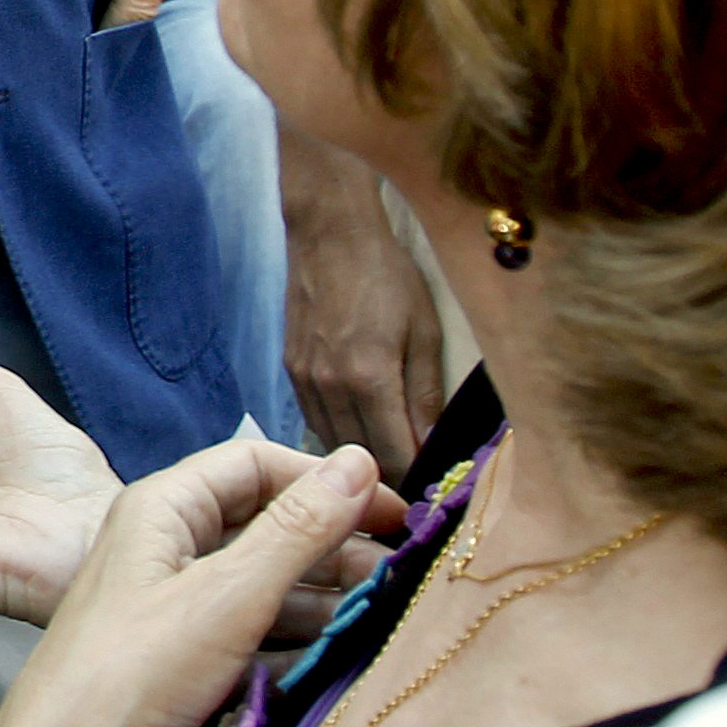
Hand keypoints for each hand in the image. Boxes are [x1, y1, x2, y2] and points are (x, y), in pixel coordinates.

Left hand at [0, 443, 397, 726]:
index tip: (392, 511)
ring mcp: (169, 607)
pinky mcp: (178, 662)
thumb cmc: (134, 674)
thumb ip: (297, 529)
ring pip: (259, 581)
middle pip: (261, 523)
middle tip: (398, 569)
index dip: (326, 480)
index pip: (255, 464)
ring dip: (319, 592)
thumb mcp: (228, 594)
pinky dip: (292, 636)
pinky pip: (247, 632)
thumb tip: (358, 463)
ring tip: (381, 609)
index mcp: (161, 509)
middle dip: (330, 540)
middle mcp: (162, 548)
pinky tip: (337, 651)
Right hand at [278, 127, 441, 466]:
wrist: (330, 231)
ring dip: (361, 460)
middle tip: (417, 486)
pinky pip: (315, 420)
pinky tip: (360, 430)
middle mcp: (330, 387)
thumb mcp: (426, 331)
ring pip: (333, 444)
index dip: (416, 483)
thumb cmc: (388, 274)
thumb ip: (428, 395)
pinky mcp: (290, 370)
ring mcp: (304, 380)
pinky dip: (339, 434)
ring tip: (391, 463)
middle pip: (361, 459)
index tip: (434, 495)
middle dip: (390, 478)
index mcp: (369, 379)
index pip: (394, 458)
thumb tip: (436, 449)